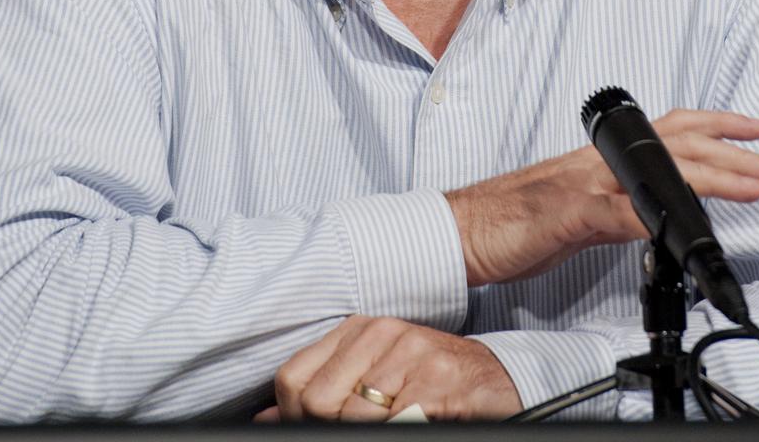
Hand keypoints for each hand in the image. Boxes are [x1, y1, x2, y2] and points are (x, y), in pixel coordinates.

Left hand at [255, 315, 519, 420]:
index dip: (294, 415)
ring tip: (389, 421)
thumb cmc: (430, 379)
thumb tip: (266, 416)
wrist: (493, 379)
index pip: (293, 378)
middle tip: (355, 428)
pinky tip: (410, 421)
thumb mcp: (375, 372)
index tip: (314, 426)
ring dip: (367, 429)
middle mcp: (383, 333)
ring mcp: (411, 356)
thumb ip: (324, 387)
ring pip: (352, 418)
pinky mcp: (436, 383)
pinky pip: (391, 423)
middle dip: (326, 427)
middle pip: (315, 401)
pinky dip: (397, 428)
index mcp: (359, 329)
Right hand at [447, 109, 758, 287]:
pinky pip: (615, 213)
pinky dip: (649, 217)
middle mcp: (601, 161)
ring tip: (754, 187)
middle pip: (678, 147)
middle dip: (735, 155)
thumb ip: (623, 204)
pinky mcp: (567, 214)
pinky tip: (678, 228)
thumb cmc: (521, 218)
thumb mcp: (584, 208)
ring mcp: (585, 184)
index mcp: (606, 157)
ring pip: (658, 174)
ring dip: (712, 179)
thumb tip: (663, 213)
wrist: (468, 227)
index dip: (719, 125)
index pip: (672, 129)